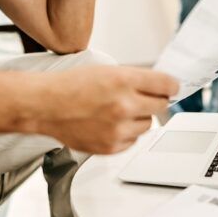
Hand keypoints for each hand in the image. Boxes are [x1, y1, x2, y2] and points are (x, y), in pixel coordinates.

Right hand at [37, 66, 178, 153]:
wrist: (45, 105)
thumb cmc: (70, 86)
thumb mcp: (106, 70)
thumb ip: (134, 79)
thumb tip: (158, 86)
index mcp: (123, 80)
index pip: (167, 85)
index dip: (171, 86)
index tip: (172, 88)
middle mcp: (123, 105)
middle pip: (161, 106)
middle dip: (155, 100)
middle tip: (143, 98)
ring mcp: (118, 128)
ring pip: (148, 124)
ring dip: (138, 118)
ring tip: (117, 112)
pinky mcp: (111, 146)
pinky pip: (133, 140)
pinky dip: (126, 133)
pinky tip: (109, 124)